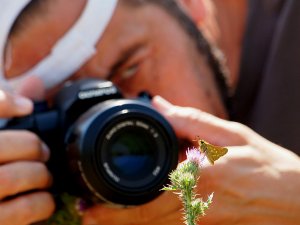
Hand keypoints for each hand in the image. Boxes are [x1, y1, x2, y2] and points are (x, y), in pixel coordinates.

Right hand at [0, 82, 54, 224]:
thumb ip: (4, 111)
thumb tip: (32, 88)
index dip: (3, 103)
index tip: (28, 107)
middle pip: (2, 146)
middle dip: (32, 147)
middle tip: (43, 153)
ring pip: (11, 178)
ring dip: (39, 175)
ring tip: (44, 177)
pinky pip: (21, 209)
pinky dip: (41, 203)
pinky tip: (44, 201)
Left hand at [83, 96, 299, 224]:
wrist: (292, 196)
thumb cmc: (265, 163)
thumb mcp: (231, 133)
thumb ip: (191, 120)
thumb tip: (158, 103)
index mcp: (201, 175)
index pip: (151, 194)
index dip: (118, 205)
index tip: (92, 202)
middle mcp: (198, 203)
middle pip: (146, 219)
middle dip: (112, 221)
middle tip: (86, 214)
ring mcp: (202, 220)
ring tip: (98, 219)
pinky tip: (134, 218)